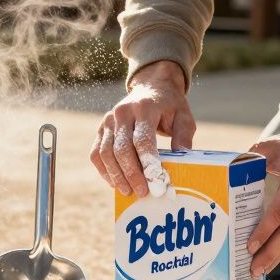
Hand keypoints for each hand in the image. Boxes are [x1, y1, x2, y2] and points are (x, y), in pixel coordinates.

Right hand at [91, 60, 194, 196]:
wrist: (150, 87)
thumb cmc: (169, 106)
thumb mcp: (183, 117)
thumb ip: (183, 137)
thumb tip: (182, 161)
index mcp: (145, 108)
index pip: (142, 139)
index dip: (147, 162)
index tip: (155, 181)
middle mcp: (122, 113)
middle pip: (122, 148)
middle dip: (132, 174)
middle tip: (143, 192)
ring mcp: (109, 120)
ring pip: (106, 153)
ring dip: (116, 175)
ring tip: (128, 192)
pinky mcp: (101, 129)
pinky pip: (96, 153)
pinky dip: (104, 170)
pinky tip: (115, 183)